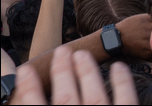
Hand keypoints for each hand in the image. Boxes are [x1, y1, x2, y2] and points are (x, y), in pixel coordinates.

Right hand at [11, 46, 136, 105]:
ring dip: (86, 71)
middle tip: (60, 51)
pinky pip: (126, 99)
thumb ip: (47, 104)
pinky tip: (118, 66)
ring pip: (94, 96)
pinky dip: (122, 81)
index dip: (30, 90)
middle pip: (66, 98)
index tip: (25, 71)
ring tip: (79, 53)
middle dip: (61, 72)